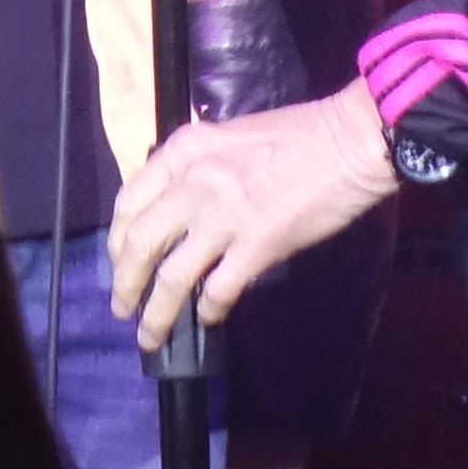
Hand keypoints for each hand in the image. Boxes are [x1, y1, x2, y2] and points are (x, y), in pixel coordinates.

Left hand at [109, 81, 397, 350]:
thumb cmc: (299, 134)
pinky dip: (208, 310)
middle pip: (138, 243)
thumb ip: (197, 168)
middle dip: (124, 284)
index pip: (129, 201)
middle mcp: (195, 181)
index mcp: (185, 149)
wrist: (351, 139)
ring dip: (156, 313)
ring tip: (151, 335)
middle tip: (123, 308)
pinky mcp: (258, 243)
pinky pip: (218, 289)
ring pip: (171, 276)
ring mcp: (225, 214)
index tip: (119, 263)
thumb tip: (177, 209)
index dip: (116, 241)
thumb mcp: (229, 137)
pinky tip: (209, 318)